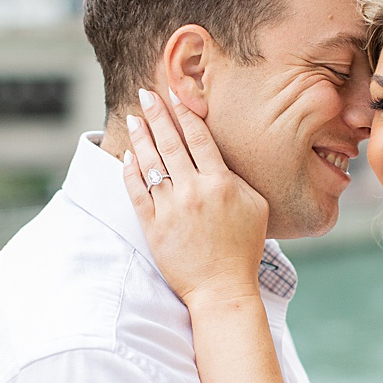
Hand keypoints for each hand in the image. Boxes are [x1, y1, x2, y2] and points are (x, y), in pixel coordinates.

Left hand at [119, 87, 270, 304]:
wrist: (221, 288)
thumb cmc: (242, 248)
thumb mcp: (255, 206)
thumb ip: (236, 178)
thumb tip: (218, 156)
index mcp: (221, 182)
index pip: (199, 137)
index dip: (185, 112)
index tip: (174, 94)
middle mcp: (194, 191)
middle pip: (171, 143)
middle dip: (157, 114)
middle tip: (146, 94)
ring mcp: (171, 208)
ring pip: (151, 163)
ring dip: (141, 137)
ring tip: (134, 117)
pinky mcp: (153, 226)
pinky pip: (137, 192)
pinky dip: (130, 172)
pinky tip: (127, 156)